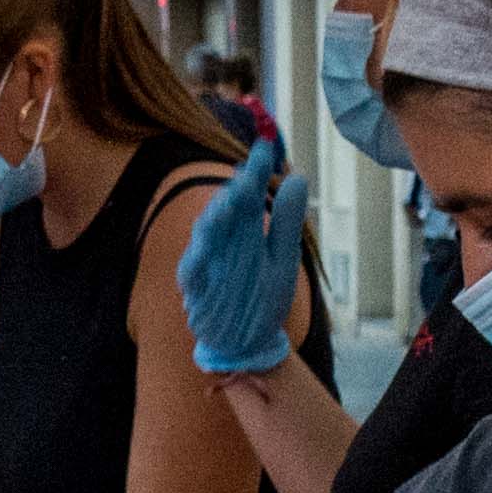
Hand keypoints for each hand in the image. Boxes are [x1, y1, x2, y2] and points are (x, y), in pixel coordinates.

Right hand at [180, 135, 310, 377]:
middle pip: (227, 208)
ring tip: (226, 205)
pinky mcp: (195, 286)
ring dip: (214, 220)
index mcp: (248, 229)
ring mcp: (208, 261)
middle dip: (234, 192)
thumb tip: (299, 176)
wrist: (249, 344)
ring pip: (206, 234)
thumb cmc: (264, 299)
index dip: (256, 170)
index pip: (251, 193)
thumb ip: (288, 222)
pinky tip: (204, 248)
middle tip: (247, 176)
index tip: (266, 148)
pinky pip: (192, 269)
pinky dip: (197, 259)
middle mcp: (226, 239)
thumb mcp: (283, 260)